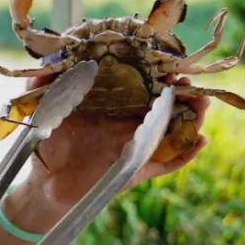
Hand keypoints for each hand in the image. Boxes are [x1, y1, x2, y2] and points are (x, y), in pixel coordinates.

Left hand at [22, 73, 209, 215]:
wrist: (45, 182)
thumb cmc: (46, 144)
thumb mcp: (42, 111)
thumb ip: (40, 86)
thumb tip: (45, 64)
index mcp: (110, 109)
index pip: (140, 89)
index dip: (157, 76)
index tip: (169, 62)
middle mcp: (128, 127)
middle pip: (165, 108)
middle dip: (184, 94)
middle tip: (193, 81)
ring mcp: (135, 149)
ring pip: (173, 133)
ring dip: (192, 120)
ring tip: (203, 105)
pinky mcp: (136, 171)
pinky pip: (167, 164)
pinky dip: (186, 155)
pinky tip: (201, 141)